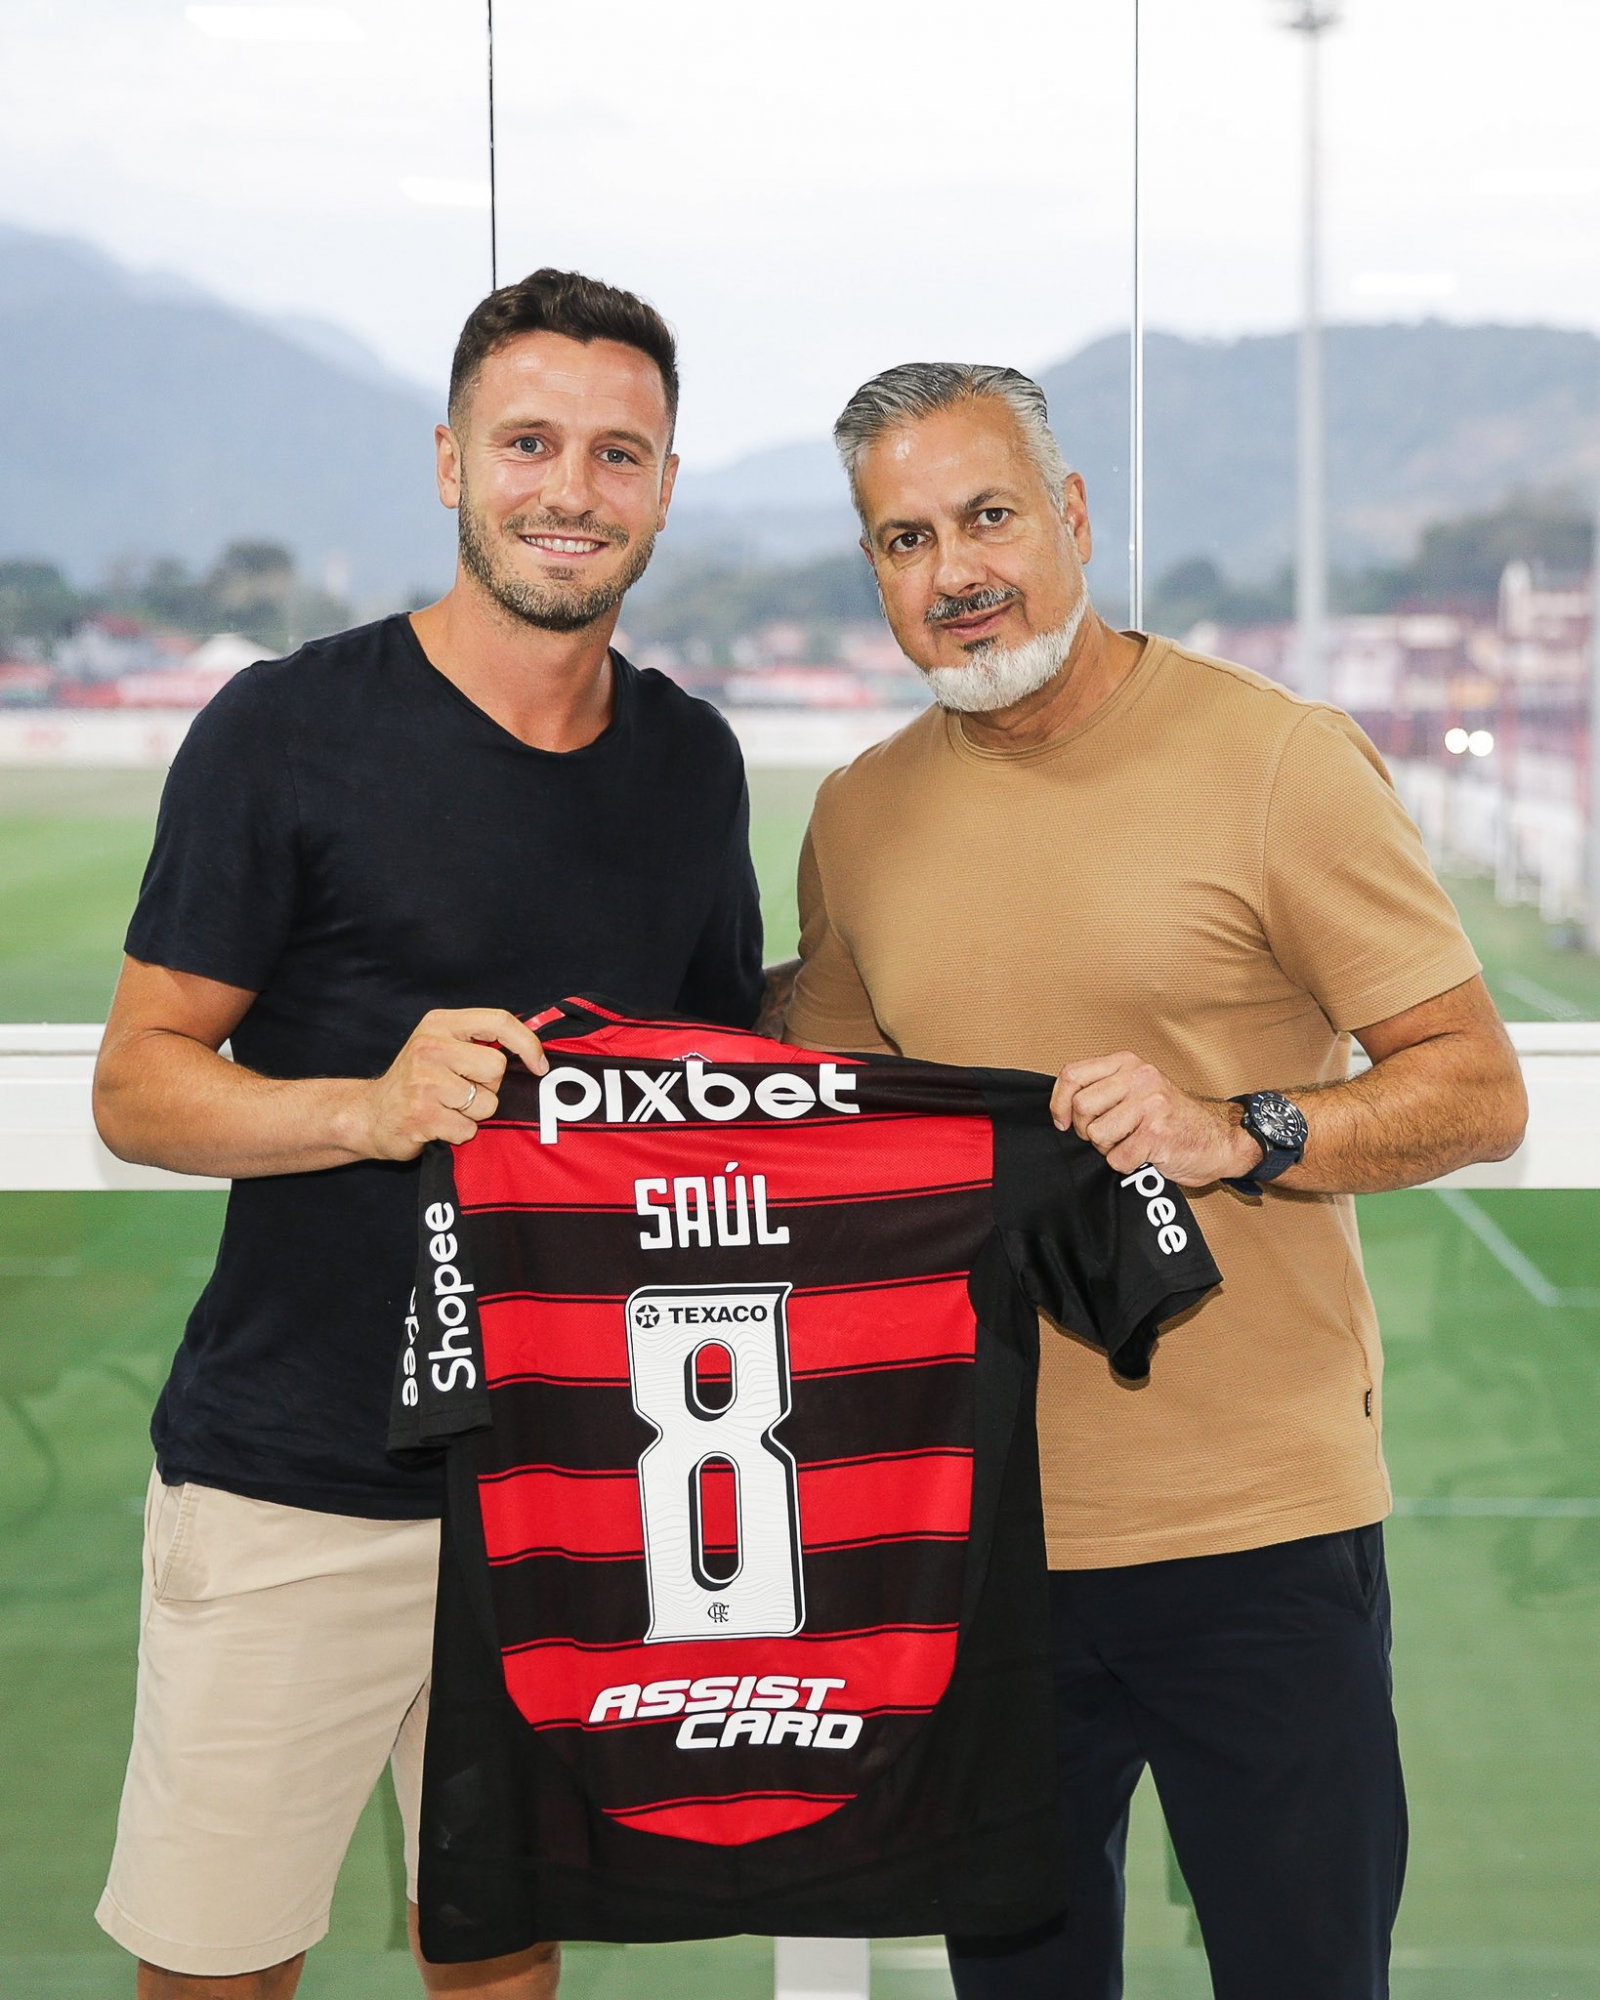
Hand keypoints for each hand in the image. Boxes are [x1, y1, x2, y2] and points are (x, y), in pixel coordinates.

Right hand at [355, 1008, 548, 1161]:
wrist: (370, 1114)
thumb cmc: (417, 1081)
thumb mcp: (442, 1046)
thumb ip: (480, 1042)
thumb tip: (534, 1053)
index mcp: (440, 1023)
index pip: (499, 1021)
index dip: (528, 1044)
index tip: (539, 1066)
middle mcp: (429, 1046)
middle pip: (497, 1068)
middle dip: (489, 1088)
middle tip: (461, 1092)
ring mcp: (423, 1080)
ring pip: (486, 1103)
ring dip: (473, 1114)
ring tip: (446, 1108)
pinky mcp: (421, 1114)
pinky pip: (468, 1129)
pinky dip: (459, 1133)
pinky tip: (437, 1124)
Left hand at [1050, 1052, 1259, 1187]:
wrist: (1220, 1138)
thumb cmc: (1172, 1118)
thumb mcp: (1137, 1089)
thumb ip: (1104, 1089)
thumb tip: (1061, 1109)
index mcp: (1128, 1063)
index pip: (1072, 1074)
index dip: (1059, 1103)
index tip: (1063, 1122)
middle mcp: (1139, 1078)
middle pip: (1081, 1107)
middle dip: (1087, 1131)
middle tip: (1107, 1137)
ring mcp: (1150, 1105)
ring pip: (1097, 1135)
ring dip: (1108, 1149)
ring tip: (1130, 1144)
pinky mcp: (1157, 1134)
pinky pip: (1118, 1158)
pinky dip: (1126, 1164)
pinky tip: (1144, 1155)